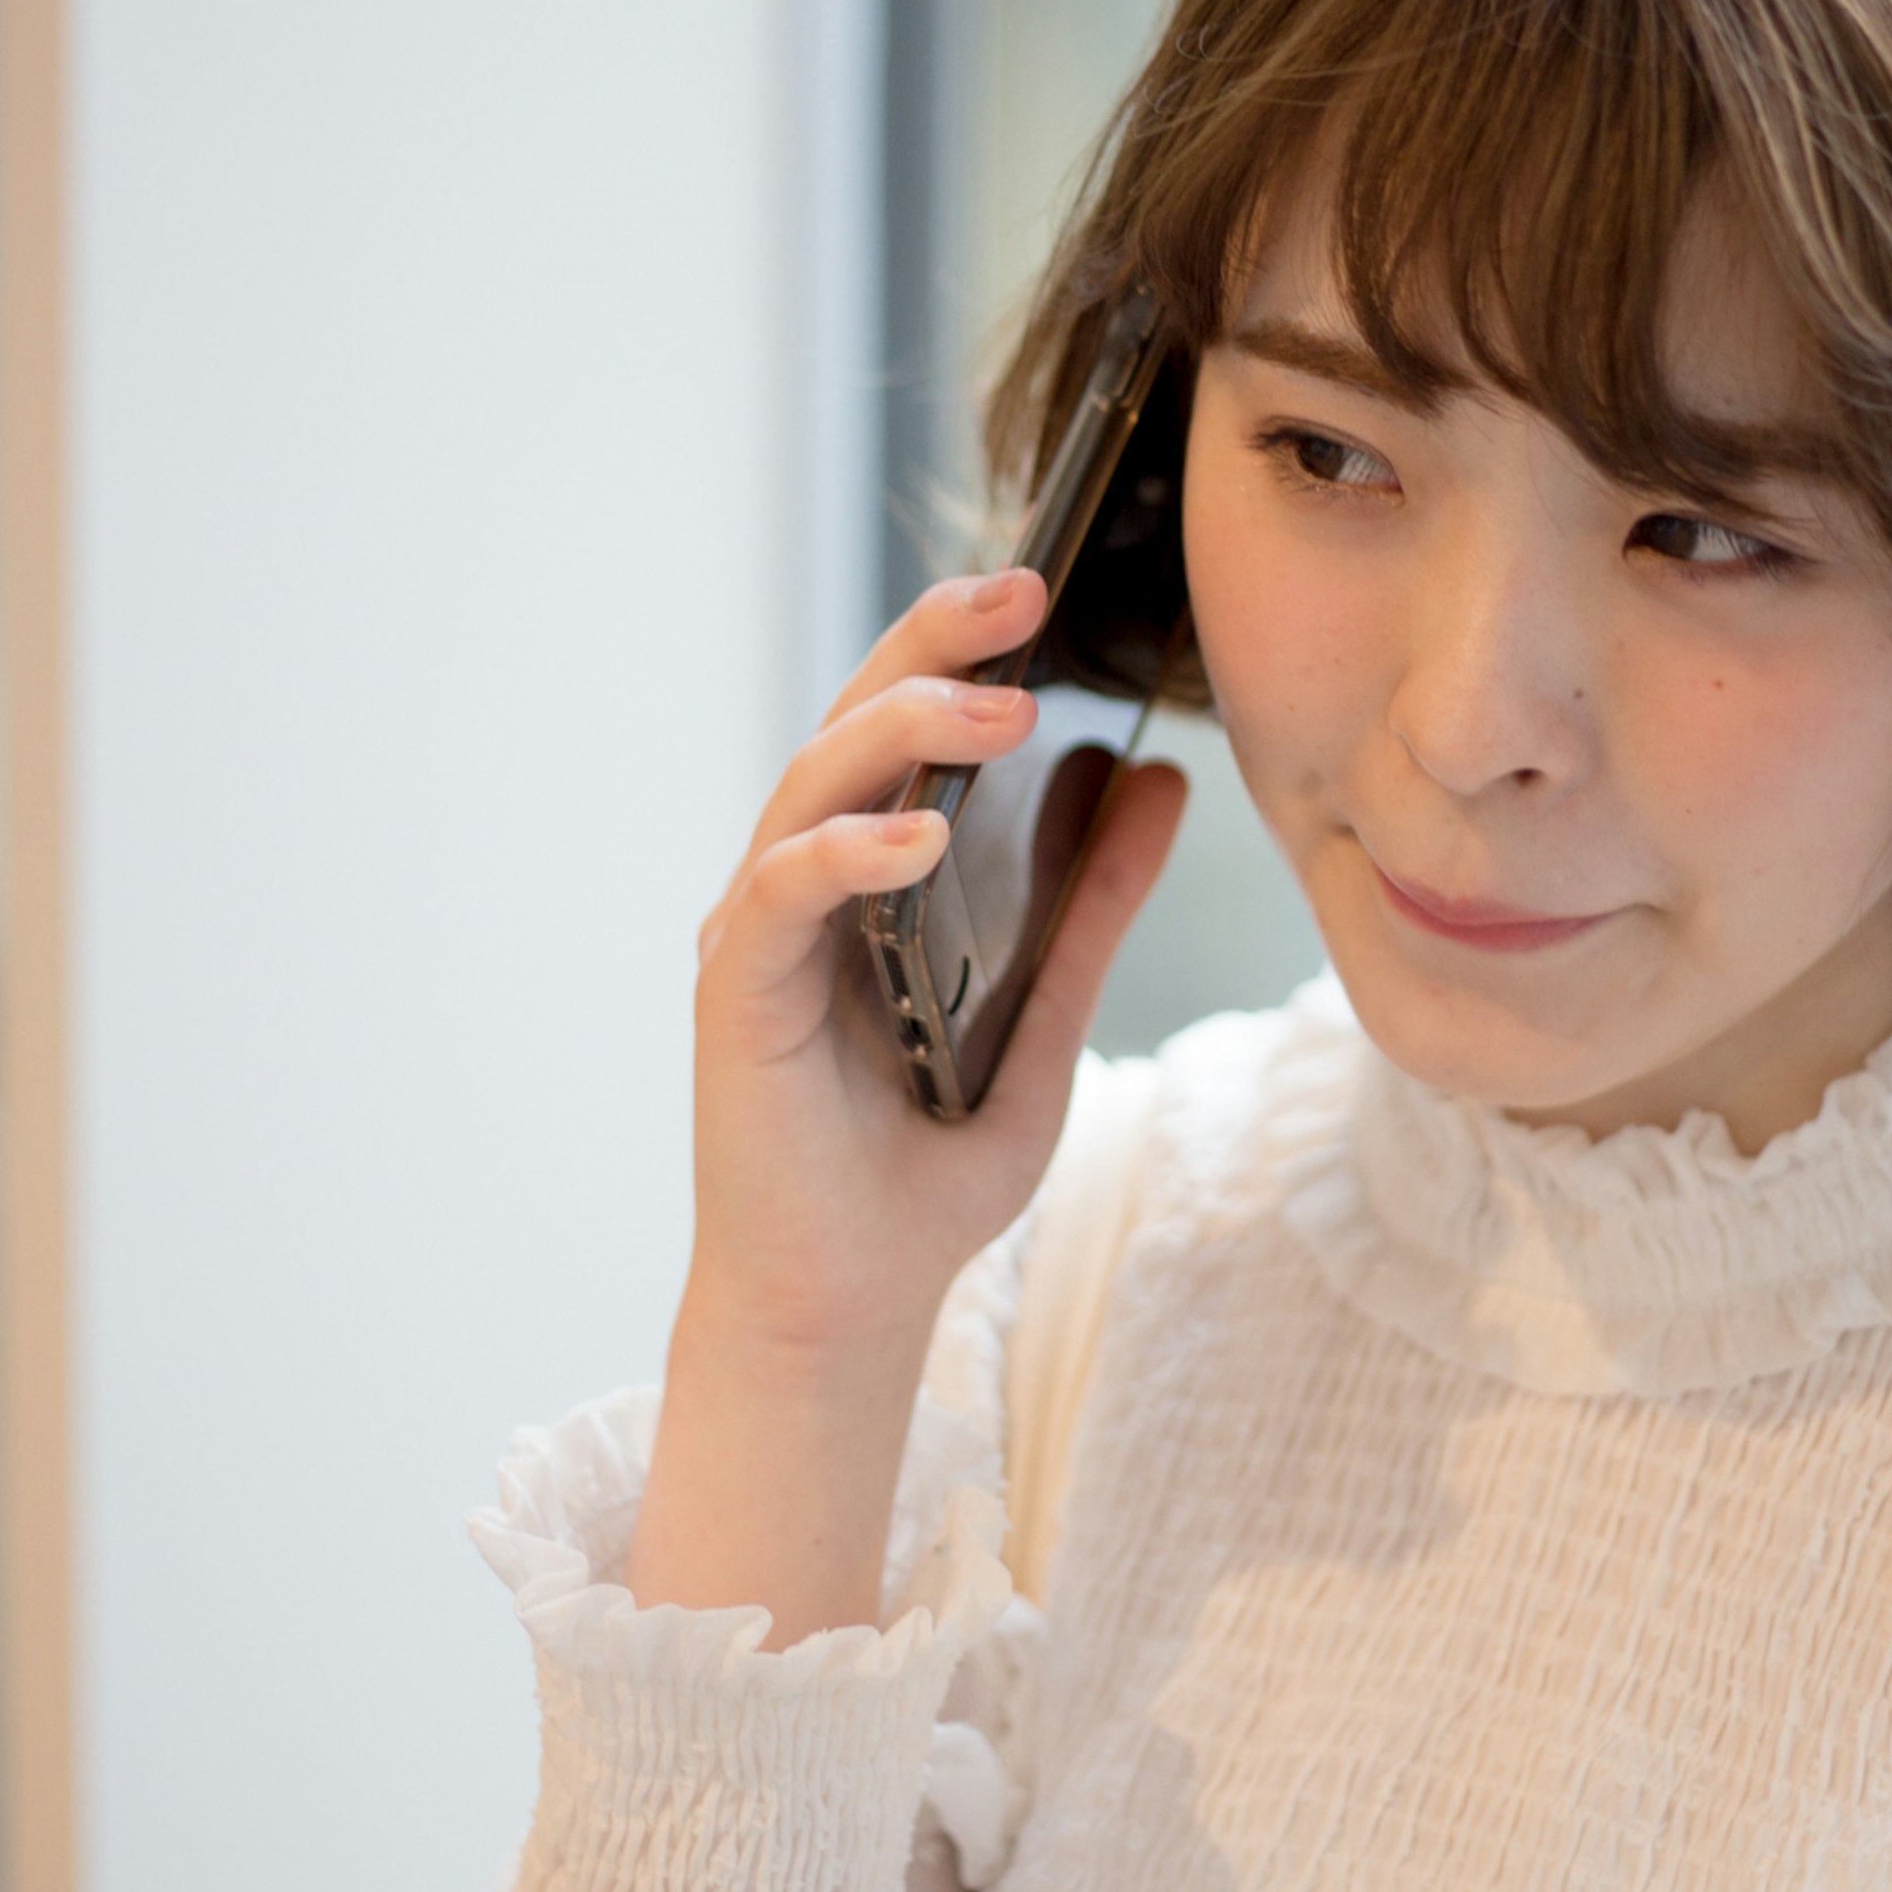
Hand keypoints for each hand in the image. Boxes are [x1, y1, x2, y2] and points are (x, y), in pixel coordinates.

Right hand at [627, 568, 1184, 1639]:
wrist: (853, 1302)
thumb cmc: (928, 1164)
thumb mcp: (1047, 1020)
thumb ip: (1093, 908)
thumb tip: (1156, 783)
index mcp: (868, 873)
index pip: (904, 726)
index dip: (957, 647)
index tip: (1042, 590)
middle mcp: (803, 883)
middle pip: (851, 721)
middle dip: (932, 645)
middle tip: (1023, 593)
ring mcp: (761, 931)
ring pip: (811, 781)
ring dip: (903, 732)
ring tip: (1003, 707)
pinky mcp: (736, 992)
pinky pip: (783, 892)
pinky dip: (849, 851)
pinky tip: (920, 834)